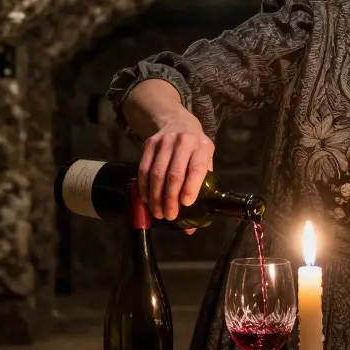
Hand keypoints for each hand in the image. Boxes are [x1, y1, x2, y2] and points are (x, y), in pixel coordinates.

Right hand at [138, 111, 213, 230]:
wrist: (178, 122)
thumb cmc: (195, 149)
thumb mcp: (205, 162)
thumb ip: (202, 190)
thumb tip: (191, 227)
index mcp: (202, 147)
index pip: (197, 168)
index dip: (191, 187)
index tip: (186, 204)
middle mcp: (184, 142)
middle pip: (174, 174)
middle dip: (170, 198)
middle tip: (169, 216)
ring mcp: (165, 141)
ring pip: (157, 173)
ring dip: (156, 197)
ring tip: (158, 212)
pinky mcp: (150, 143)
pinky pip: (144, 169)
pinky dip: (144, 187)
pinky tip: (147, 200)